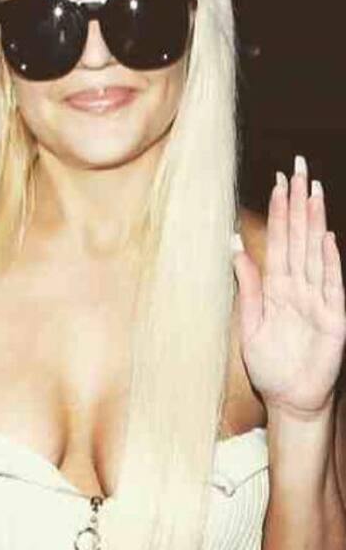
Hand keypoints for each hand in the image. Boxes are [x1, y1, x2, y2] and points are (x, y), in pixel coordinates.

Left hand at [232, 155, 345, 419]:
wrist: (288, 399)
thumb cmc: (270, 363)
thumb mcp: (249, 321)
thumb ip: (246, 285)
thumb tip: (233, 245)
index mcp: (278, 288)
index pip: (279, 241)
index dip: (279, 212)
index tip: (278, 182)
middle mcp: (300, 288)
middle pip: (298, 238)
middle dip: (298, 204)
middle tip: (298, 168)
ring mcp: (319, 301)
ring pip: (315, 253)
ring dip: (314, 223)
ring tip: (313, 191)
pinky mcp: (334, 320)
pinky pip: (331, 286)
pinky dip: (328, 262)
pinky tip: (326, 237)